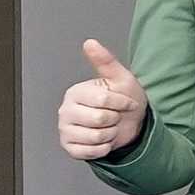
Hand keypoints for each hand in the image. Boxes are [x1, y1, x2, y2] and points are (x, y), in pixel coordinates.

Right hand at [56, 37, 148, 161]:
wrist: (129, 124)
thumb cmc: (124, 99)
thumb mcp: (120, 78)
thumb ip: (105, 61)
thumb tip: (90, 42)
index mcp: (75, 93)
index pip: (104, 100)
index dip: (122, 104)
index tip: (128, 103)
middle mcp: (65, 111)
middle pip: (100, 119)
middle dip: (116, 119)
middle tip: (115, 116)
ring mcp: (65, 130)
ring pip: (97, 137)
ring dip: (111, 134)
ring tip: (109, 127)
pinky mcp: (70, 148)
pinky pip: (91, 152)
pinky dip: (104, 148)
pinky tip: (103, 140)